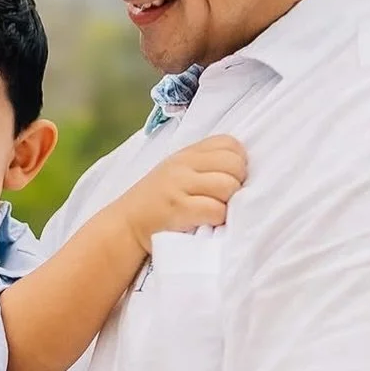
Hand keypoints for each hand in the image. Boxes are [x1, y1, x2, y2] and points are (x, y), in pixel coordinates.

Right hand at [119, 134, 246, 250]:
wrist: (125, 226)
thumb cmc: (158, 202)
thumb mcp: (177, 172)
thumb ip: (204, 164)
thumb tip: (244, 170)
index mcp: (186, 154)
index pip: (230, 144)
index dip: (237, 163)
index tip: (226, 180)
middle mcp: (182, 165)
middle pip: (234, 165)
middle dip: (236, 184)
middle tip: (221, 199)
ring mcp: (179, 185)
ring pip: (228, 186)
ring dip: (228, 204)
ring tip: (214, 211)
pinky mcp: (177, 208)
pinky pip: (216, 209)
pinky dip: (217, 219)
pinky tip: (206, 222)